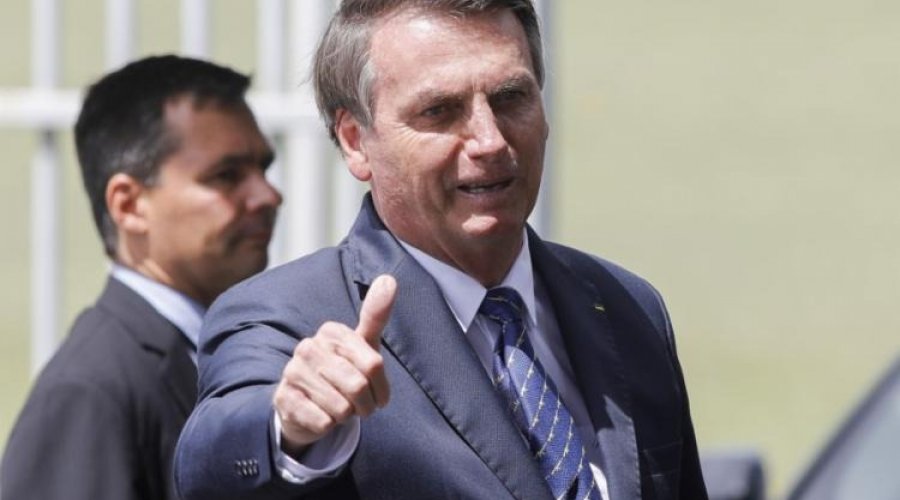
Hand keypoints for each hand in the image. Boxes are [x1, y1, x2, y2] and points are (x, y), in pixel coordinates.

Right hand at [274, 274, 395, 454]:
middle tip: (360, 406)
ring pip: (340, 407)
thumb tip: (389, 278)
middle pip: (358, 386)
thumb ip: (376, 315)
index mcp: (331, 331)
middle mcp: (308, 347)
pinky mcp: (283, 399)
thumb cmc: (342, 372)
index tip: (378, 392)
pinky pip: (323, 422)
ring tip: (339, 409)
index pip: (374, 365)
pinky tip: (320, 415)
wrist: (305, 405)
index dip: (382, 388)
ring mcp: (292, 372)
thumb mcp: (363, 346)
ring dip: (347, 416)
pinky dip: (328, 426)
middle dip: (365, 405)